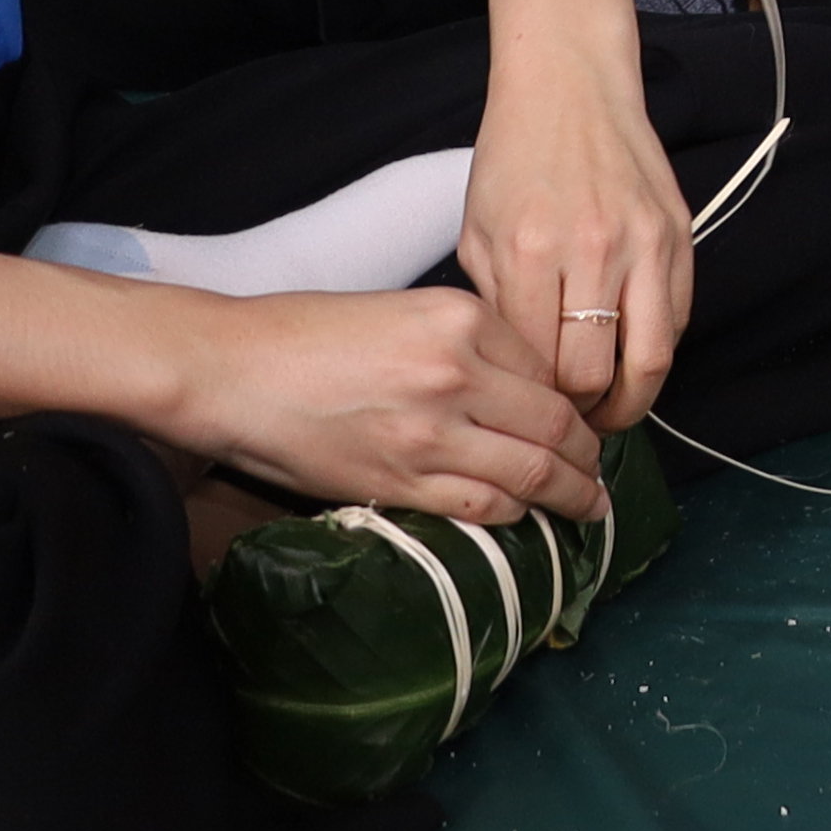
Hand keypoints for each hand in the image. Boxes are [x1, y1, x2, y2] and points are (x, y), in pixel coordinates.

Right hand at [158, 288, 609, 526]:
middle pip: (554, 424)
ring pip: (530, 471)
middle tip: (599, 473)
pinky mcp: (400, 480)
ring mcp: (431, 431)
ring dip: (569, 494)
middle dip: (587, 455)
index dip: (576, 403)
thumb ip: (464, 344)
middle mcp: (457, 372)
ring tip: (587, 505)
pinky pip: (481, 506)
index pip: (549, 370)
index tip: (586, 421)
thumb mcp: (402, 313)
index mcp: (461, 319)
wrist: (230, 369)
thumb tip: (516, 388)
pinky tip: (526, 518)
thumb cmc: (305, 336)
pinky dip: (514, 515)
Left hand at [459, 53, 697, 434]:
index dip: (536, 406)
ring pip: (651, 361)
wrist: (571, 87)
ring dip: (631, 400)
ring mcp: (644, 243)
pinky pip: (679, 320)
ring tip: (610, 410)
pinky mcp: (679, 236)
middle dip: (580, 414)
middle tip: (570, 422)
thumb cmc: (515, 158)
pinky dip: (656, 351)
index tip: (532, 417)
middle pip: (595, 376)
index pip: (539, 368)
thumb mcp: (478, 234)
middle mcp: (592, 250)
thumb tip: (522, 376)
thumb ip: (499, 307)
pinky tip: (632, 356)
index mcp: (528, 252)